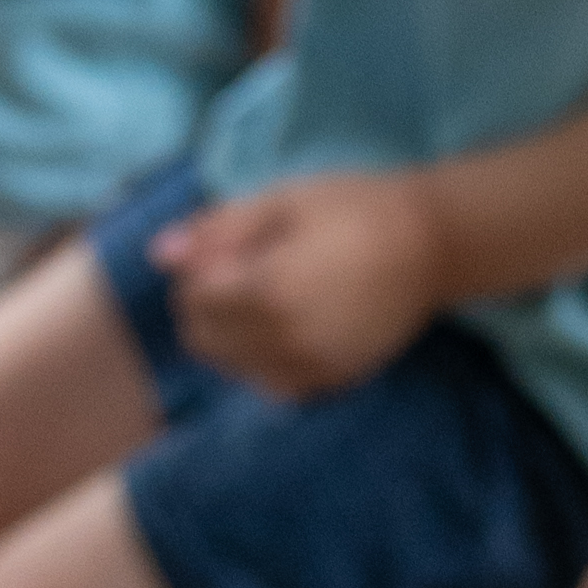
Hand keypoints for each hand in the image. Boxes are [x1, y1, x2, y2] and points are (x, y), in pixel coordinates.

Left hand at [150, 170, 440, 397]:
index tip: (219, 249)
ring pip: (236, 369)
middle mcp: (285, 340)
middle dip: (205, 308)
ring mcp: (311, 367)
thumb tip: (157, 255)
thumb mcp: (280, 202)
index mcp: (267, 291)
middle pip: (206, 342)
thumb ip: (217, 230)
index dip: (194, 273)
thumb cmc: (354, 210)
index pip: (193, 300)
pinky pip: (274, 385)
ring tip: (264, 298)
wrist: (430, 246)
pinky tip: (285, 328)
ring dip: (232, 338)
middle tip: (238, 273)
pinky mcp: (333, 381)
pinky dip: (263, 362)